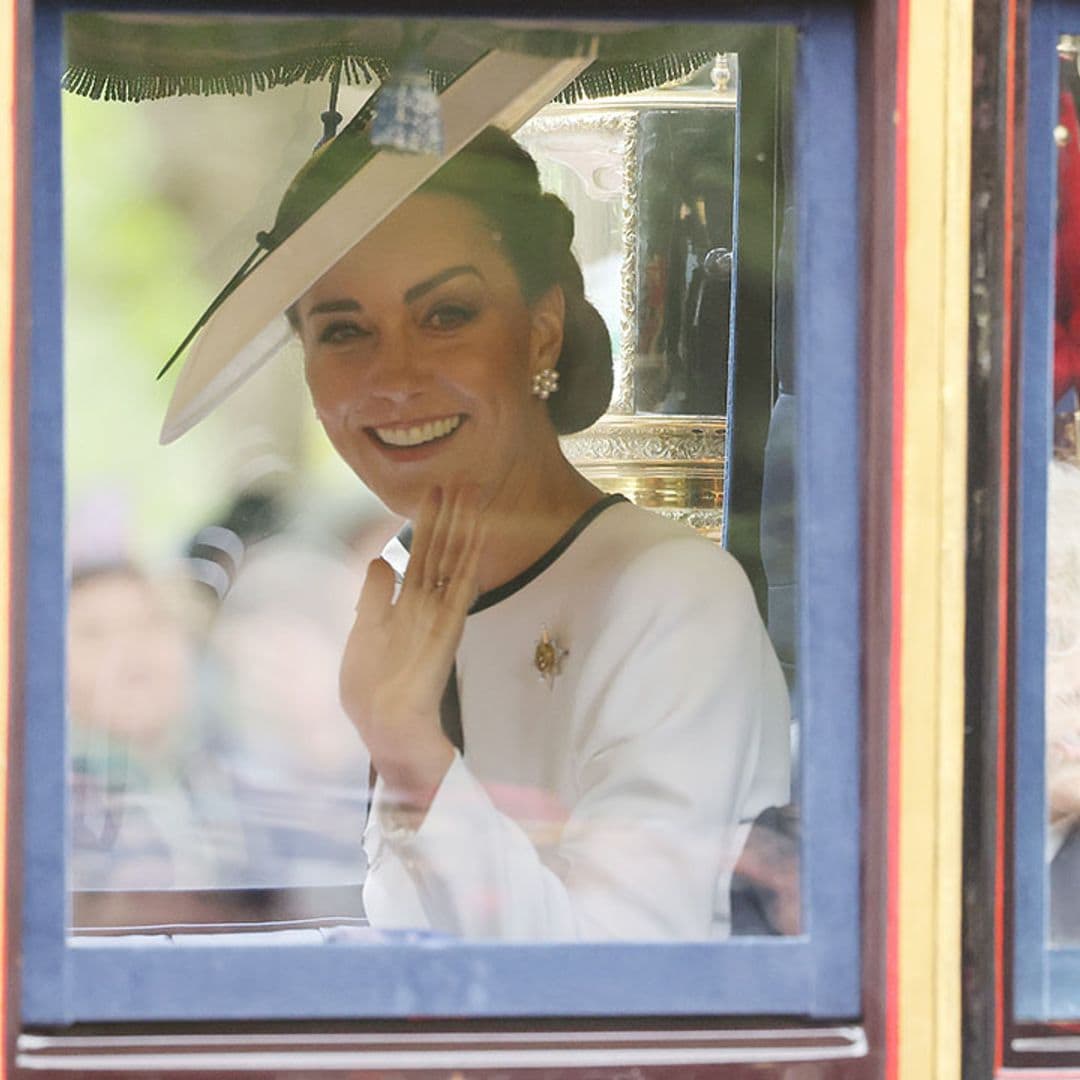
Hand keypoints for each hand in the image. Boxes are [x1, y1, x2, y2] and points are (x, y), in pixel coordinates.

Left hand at [340, 486, 483, 810]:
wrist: (385, 727)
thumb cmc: (372, 688)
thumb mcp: (364, 632)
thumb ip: (374, 596)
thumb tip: (381, 559)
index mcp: (407, 605)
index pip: (421, 554)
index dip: (427, 522)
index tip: (435, 492)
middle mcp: (427, 605)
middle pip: (440, 550)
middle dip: (449, 515)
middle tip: (461, 479)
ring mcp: (438, 615)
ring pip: (452, 560)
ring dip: (462, 526)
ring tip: (471, 493)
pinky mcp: (446, 629)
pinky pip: (461, 585)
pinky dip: (470, 558)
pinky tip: (478, 534)